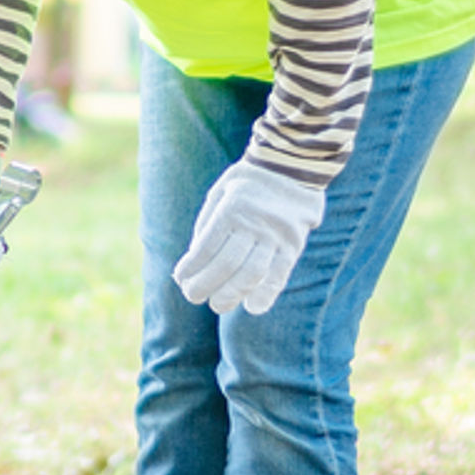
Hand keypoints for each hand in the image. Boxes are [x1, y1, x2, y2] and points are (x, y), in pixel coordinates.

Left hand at [169, 160, 325, 317]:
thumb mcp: (219, 193)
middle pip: (228, 264)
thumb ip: (207, 226)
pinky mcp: (293, 244)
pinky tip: (254, 307)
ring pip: (252, 273)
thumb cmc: (247, 184)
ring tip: (219, 305)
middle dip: (207, 285)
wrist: (292, 167)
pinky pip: (280, 274)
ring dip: (232, 294)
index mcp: (231, 208)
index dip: (191, 267)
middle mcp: (254, 223)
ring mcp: (276, 235)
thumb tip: (192, 263)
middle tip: (194, 297)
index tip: (181, 279)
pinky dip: (267, 294)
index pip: (206, 247)